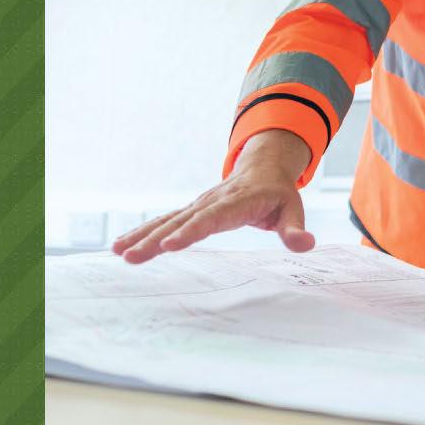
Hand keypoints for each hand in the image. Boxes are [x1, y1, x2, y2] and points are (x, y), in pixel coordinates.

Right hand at [111, 131, 314, 264]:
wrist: (263, 168)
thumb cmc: (279, 194)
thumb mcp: (293, 209)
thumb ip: (295, 229)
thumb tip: (305, 245)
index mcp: (236, 202)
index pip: (210, 219)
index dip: (190, 232)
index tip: (169, 246)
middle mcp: (211, 202)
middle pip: (180, 222)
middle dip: (155, 240)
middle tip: (132, 257)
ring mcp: (197, 205)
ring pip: (167, 221)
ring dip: (142, 237)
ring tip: (119, 253)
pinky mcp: (190, 210)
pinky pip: (164, 221)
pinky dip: (143, 232)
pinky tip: (122, 246)